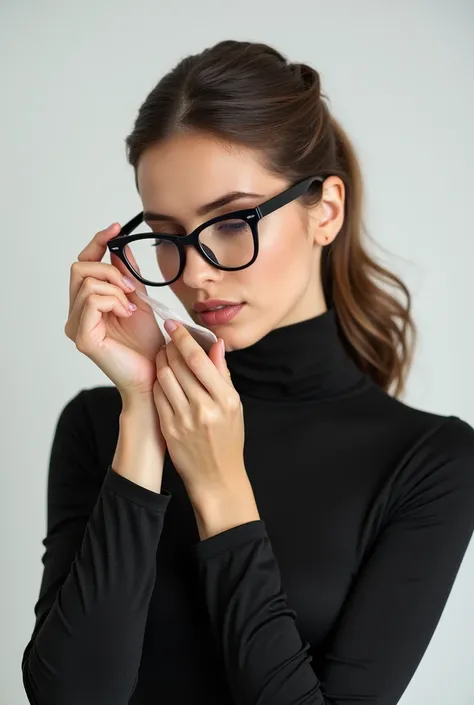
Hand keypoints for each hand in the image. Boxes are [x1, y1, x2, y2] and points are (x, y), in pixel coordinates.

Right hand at [65, 223, 165, 400]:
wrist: (156, 372)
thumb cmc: (147, 344)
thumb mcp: (140, 300)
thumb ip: (127, 275)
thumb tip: (120, 246)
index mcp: (87, 304)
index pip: (83, 264)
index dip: (97, 243)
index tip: (116, 228)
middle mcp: (76, 314)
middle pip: (79, 268)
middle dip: (108, 270)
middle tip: (130, 286)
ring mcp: (76, 326)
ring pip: (87, 283)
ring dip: (116, 290)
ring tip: (131, 307)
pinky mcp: (83, 338)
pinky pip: (92, 301)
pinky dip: (114, 301)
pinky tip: (127, 315)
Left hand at [152, 320, 247, 502]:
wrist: (216, 476)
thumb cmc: (228, 438)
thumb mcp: (234, 405)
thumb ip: (222, 374)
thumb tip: (216, 344)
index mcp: (225, 400)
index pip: (200, 360)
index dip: (183, 338)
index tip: (174, 326)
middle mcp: (205, 408)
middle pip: (179, 365)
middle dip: (170, 346)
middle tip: (168, 338)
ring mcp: (184, 420)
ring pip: (164, 377)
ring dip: (161, 361)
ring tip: (164, 355)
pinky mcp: (169, 428)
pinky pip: (158, 396)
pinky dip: (158, 381)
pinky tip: (161, 376)